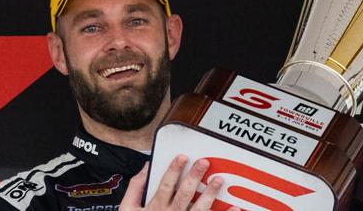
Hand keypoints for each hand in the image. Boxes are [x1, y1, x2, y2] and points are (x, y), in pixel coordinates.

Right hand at [120, 155, 239, 210]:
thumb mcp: (128, 210)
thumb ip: (135, 189)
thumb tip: (146, 168)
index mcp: (155, 208)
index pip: (166, 185)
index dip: (174, 170)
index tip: (183, 156)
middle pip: (185, 194)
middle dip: (194, 177)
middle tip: (204, 162)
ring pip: (199, 209)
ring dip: (210, 194)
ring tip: (219, 180)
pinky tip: (235, 207)